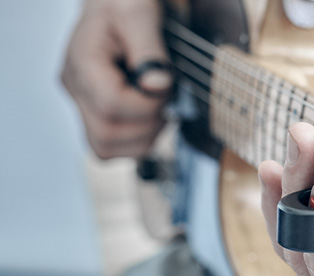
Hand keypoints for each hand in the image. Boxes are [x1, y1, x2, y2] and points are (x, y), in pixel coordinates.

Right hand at [61, 0, 170, 158]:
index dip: (147, 105)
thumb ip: (149, 48)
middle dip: (147, 124)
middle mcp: (75, 88)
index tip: (165, 87)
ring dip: (144, 137)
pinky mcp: (93, 114)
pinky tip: (150, 118)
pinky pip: (110, 148)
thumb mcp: (139, 13)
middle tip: (165, 101)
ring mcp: (81, 104)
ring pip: (106, 149)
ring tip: (159, 109)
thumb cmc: (124, 4)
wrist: (113, 5)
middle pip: (106, 135)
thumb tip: (158, 87)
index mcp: (82, 62)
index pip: (111, 105)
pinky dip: (136, 141)